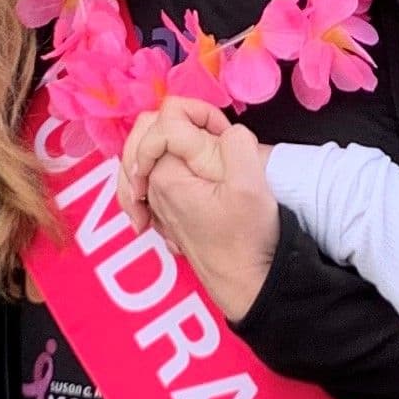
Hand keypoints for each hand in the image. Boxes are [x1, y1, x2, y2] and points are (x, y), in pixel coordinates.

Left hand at [124, 99, 278, 321]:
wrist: (245, 284)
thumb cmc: (247, 240)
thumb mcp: (250, 184)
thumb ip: (236, 142)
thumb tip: (226, 130)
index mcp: (165, 176)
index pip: (166, 117)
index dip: (200, 114)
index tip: (224, 133)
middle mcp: (151, 188)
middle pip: (147, 131)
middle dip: (180, 123)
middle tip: (214, 137)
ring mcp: (155, 203)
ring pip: (148, 153)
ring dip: (172, 142)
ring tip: (204, 149)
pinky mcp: (165, 214)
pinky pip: (151, 176)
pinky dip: (168, 163)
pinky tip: (194, 171)